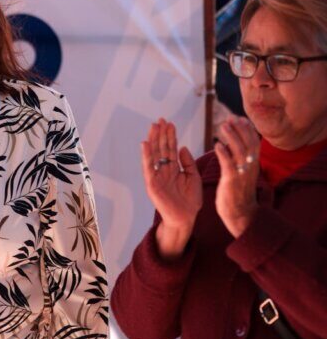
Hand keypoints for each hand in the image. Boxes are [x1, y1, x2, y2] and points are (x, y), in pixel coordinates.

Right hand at [141, 119, 201, 258]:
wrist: (186, 219)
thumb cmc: (190, 201)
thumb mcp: (193, 178)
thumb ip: (188, 163)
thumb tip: (183, 147)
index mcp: (173, 169)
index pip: (170, 149)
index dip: (170, 136)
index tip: (170, 123)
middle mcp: (163, 171)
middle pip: (161, 149)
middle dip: (161, 134)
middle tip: (160, 119)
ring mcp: (156, 177)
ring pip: (154, 155)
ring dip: (153, 140)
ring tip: (153, 126)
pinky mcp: (152, 184)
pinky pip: (148, 167)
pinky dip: (146, 155)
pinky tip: (145, 144)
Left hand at [214, 117, 260, 236]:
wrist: (241, 215)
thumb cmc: (238, 194)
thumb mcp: (242, 174)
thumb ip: (239, 159)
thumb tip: (233, 144)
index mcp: (253, 165)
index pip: (254, 142)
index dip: (247, 129)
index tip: (239, 118)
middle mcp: (250, 167)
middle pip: (249, 143)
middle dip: (240, 129)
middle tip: (230, 118)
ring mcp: (242, 173)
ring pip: (240, 151)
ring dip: (232, 137)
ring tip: (223, 126)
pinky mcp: (232, 181)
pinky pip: (229, 164)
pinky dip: (224, 153)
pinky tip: (217, 145)